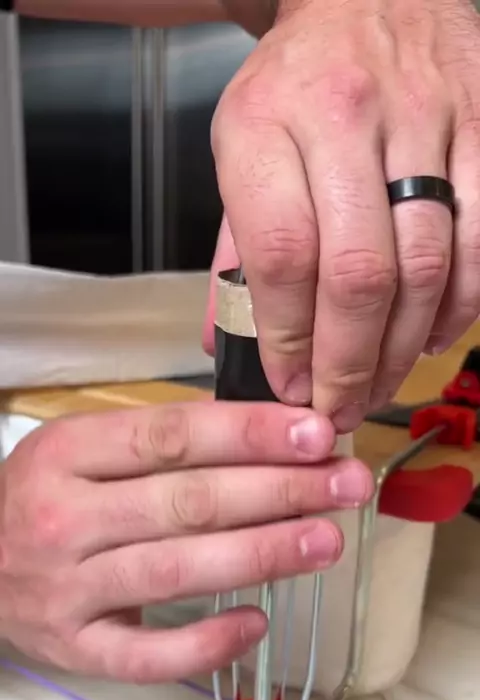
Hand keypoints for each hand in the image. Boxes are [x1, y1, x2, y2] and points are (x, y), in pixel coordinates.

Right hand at [0, 403, 372, 681]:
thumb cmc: (43, 495)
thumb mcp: (81, 447)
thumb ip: (158, 440)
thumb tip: (267, 436)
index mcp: (68, 452)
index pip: (173, 436)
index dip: (251, 434)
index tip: (318, 433)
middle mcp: (65, 518)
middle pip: (187, 502)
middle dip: (279, 491)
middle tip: (346, 485)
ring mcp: (67, 589)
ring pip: (177, 571)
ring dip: (262, 555)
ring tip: (326, 541)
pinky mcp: (74, 649)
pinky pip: (146, 655)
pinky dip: (205, 643)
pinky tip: (257, 623)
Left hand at [209, 0, 479, 430]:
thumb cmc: (296, 86)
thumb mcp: (240, 149)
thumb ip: (235, 248)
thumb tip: (229, 344)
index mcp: (266, 125)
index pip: (279, 255)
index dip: (288, 338)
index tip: (288, 386)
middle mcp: (345, 120)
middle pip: (356, 273)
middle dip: (347, 362)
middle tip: (338, 408)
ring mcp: (424, 121)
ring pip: (425, 267)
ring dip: (403, 349)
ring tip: (379, 387)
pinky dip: (461, 307)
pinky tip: (433, 339)